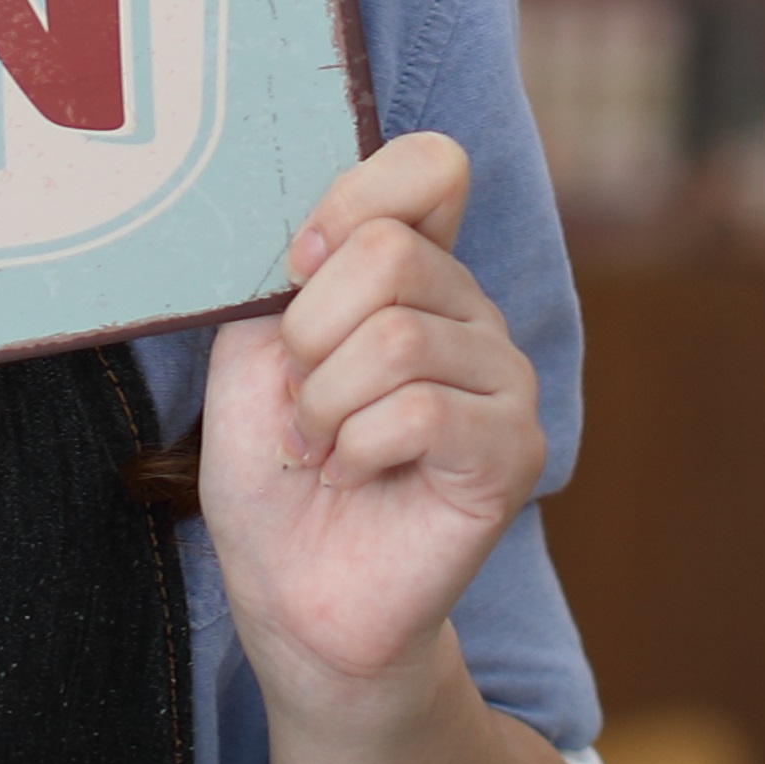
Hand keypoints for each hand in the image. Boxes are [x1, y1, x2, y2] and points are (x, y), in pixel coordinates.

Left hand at [200, 133, 547, 719]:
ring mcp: (504, 380)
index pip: (429, 167)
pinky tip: (355, 478)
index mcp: (416, 272)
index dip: (351, 200)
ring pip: (399, 337)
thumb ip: (286, 277)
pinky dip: (358, 448)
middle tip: (301, 402)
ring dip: (325, 405)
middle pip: (391, 251)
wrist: (294, 596)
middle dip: (310, 334)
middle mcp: (471, 313)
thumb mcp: (250, 352)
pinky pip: (424, 410)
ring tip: (321, 450)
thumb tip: (319, 231)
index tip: (297, 266)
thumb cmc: (272, 473)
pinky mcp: (514, 450)